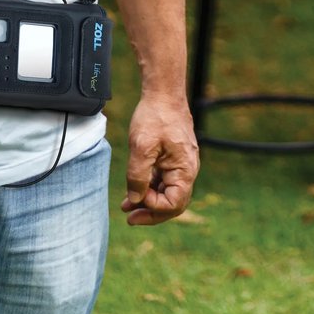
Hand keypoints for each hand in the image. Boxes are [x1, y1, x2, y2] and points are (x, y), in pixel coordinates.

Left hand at [121, 90, 198, 226]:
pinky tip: (133, 191)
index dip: (153, 206)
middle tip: (130, 219)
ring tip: (126, 208)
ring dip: (148, 201)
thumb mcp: (141, 147)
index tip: (135, 196)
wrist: (163, 93)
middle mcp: (187, 170)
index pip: (174, 204)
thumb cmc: (155, 117)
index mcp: (185, 169)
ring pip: (167, 193)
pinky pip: (164, 180)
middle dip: (151, 212)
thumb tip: (136, 200)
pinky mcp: (173, 159)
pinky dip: (149, 188)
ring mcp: (181, 165)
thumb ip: (138, 177)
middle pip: (173, 203)